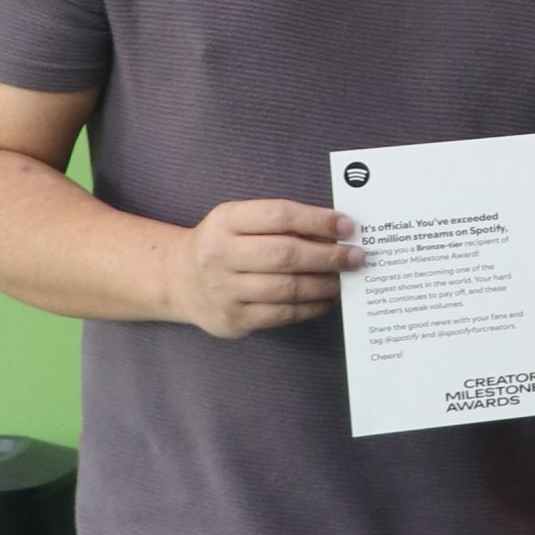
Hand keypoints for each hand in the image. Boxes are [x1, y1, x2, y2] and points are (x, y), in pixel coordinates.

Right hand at [166, 199, 362, 336]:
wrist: (177, 280)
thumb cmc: (224, 244)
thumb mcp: (240, 221)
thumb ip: (281, 222)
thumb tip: (337, 232)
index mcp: (225, 221)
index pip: (279, 216)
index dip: (318, 221)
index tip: (348, 226)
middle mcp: (219, 255)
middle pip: (285, 255)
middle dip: (329, 256)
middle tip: (357, 257)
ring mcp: (224, 290)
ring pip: (287, 288)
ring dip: (324, 284)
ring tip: (344, 279)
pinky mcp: (232, 319)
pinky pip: (282, 314)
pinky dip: (311, 307)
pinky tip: (326, 299)